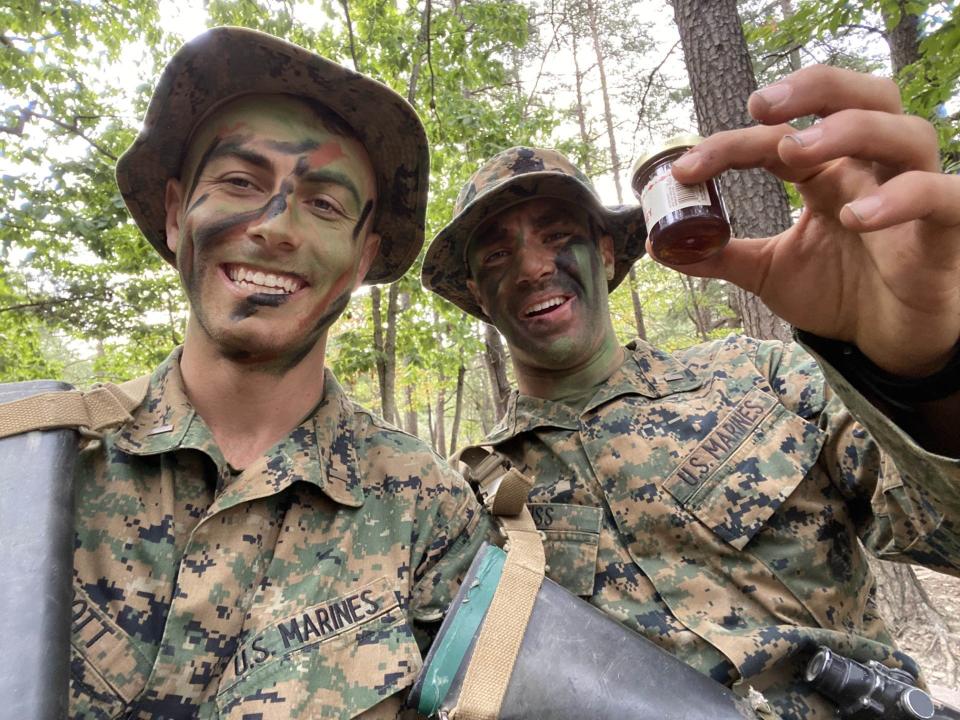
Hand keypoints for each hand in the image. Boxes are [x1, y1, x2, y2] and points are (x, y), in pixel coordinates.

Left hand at [669, 64, 959, 376]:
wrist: (886, 343)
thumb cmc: (838, 293)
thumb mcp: (768, 272)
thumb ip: (721, 256)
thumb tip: (660, 247)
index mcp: (828, 174)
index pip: (781, 137)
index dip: (731, 144)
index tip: (684, 169)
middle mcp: (870, 172)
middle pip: (861, 97)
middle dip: (813, 88)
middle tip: (760, 106)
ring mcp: (910, 194)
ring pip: (905, 131)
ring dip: (849, 130)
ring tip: (797, 153)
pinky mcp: (943, 230)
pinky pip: (939, 196)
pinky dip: (902, 197)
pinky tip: (855, 218)